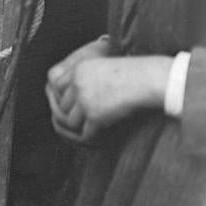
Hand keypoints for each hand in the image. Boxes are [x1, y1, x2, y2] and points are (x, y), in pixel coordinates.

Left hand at [47, 48, 167, 142]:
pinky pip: (85, 133)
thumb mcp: (103, 68)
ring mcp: (84, 100)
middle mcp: (77, 84)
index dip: (66, 96)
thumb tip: (73, 92)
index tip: (76, 104)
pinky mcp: (95, 116)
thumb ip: (87, 78)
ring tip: (92, 130)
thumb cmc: (132, 73)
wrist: (148, 80)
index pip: (57, 86)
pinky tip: (102, 138)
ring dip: (82, 127)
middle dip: (73, 113)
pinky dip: (93, 137)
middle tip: (83, 121)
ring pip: (71, 121)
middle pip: (62, 105)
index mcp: (77, 70)